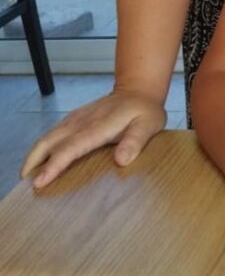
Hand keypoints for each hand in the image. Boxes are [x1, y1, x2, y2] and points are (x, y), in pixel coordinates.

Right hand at [21, 92, 167, 187]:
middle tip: (24, 184)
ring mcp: (75, 119)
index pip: (71, 148)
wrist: (137, 90)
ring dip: (34, 155)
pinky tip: (38, 161)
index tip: (40, 182)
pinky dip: (40, 148)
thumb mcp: (149, 125)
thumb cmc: (144, 111)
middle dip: (33, 162)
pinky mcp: (74, 119)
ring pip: (47, 137)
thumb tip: (121, 160)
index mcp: (98, 126)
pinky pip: (52, 134)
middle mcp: (81, 122)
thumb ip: (135, 141)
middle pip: (49, 141)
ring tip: (26, 176)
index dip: (54, 165)